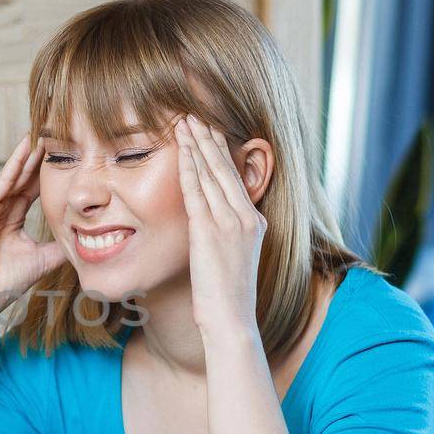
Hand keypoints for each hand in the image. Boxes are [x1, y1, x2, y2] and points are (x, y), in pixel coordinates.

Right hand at [0, 133, 68, 326]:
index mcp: (10, 218)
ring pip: (12, 175)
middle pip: (22, 175)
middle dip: (38, 155)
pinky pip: (0, 184)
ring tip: (43, 132)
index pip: (32, 187)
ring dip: (27, 154)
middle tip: (57, 131)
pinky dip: (13, 166)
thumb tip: (86, 241)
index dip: (48, 171)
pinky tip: (26, 150)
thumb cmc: (3, 283)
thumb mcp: (41, 260)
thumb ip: (58, 246)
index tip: (68, 154)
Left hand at [174, 113, 265, 338]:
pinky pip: (197, 192)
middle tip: (195, 114)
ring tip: (184, 122)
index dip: (221, 151)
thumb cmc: (226, 298)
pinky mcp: (210, 232)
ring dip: (196, 145)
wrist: (231, 319)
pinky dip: (188, 168)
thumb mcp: (231, 260)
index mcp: (254, 223)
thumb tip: (208, 226)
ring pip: (211, 174)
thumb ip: (223, 236)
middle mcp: (246, 218)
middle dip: (208, 139)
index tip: (210, 130)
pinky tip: (180, 151)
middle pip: (224, 168)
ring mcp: (230, 223)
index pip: (234, 178)